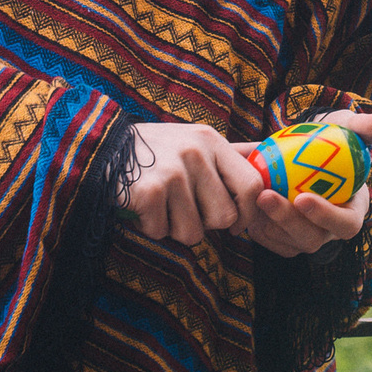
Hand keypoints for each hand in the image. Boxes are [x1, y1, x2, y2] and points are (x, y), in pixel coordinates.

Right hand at [118, 122, 272, 244]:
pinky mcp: (148, 192)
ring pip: (192, 232)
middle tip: (187, 211)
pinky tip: (144, 208)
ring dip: (175, 229)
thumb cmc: (158, 149)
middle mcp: (195, 153)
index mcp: (212, 141)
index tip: (236, 225)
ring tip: (162, 206)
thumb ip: (232, 152)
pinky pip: (162, 232)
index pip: (252, 185)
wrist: (103, 146)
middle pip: (224, 216)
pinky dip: (151, 228)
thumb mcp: (197, 139)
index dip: (249, 213)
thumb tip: (268, 152)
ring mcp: (171, 172)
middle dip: (207, 224)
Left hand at [234, 110, 371, 258]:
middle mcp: (329, 232)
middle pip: (311, 238)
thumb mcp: (349, 131)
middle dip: (287, 220)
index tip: (305, 197)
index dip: (327, 216)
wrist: (309, 154)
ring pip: (286, 242)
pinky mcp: (283, 240)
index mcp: (352, 212)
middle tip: (266, 195)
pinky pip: (268, 240)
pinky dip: (256, 224)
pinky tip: (244, 203)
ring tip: (250, 195)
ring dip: (267, 223)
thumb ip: (366, 128)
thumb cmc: (334, 143)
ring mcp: (305, 239)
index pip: (346, 225)